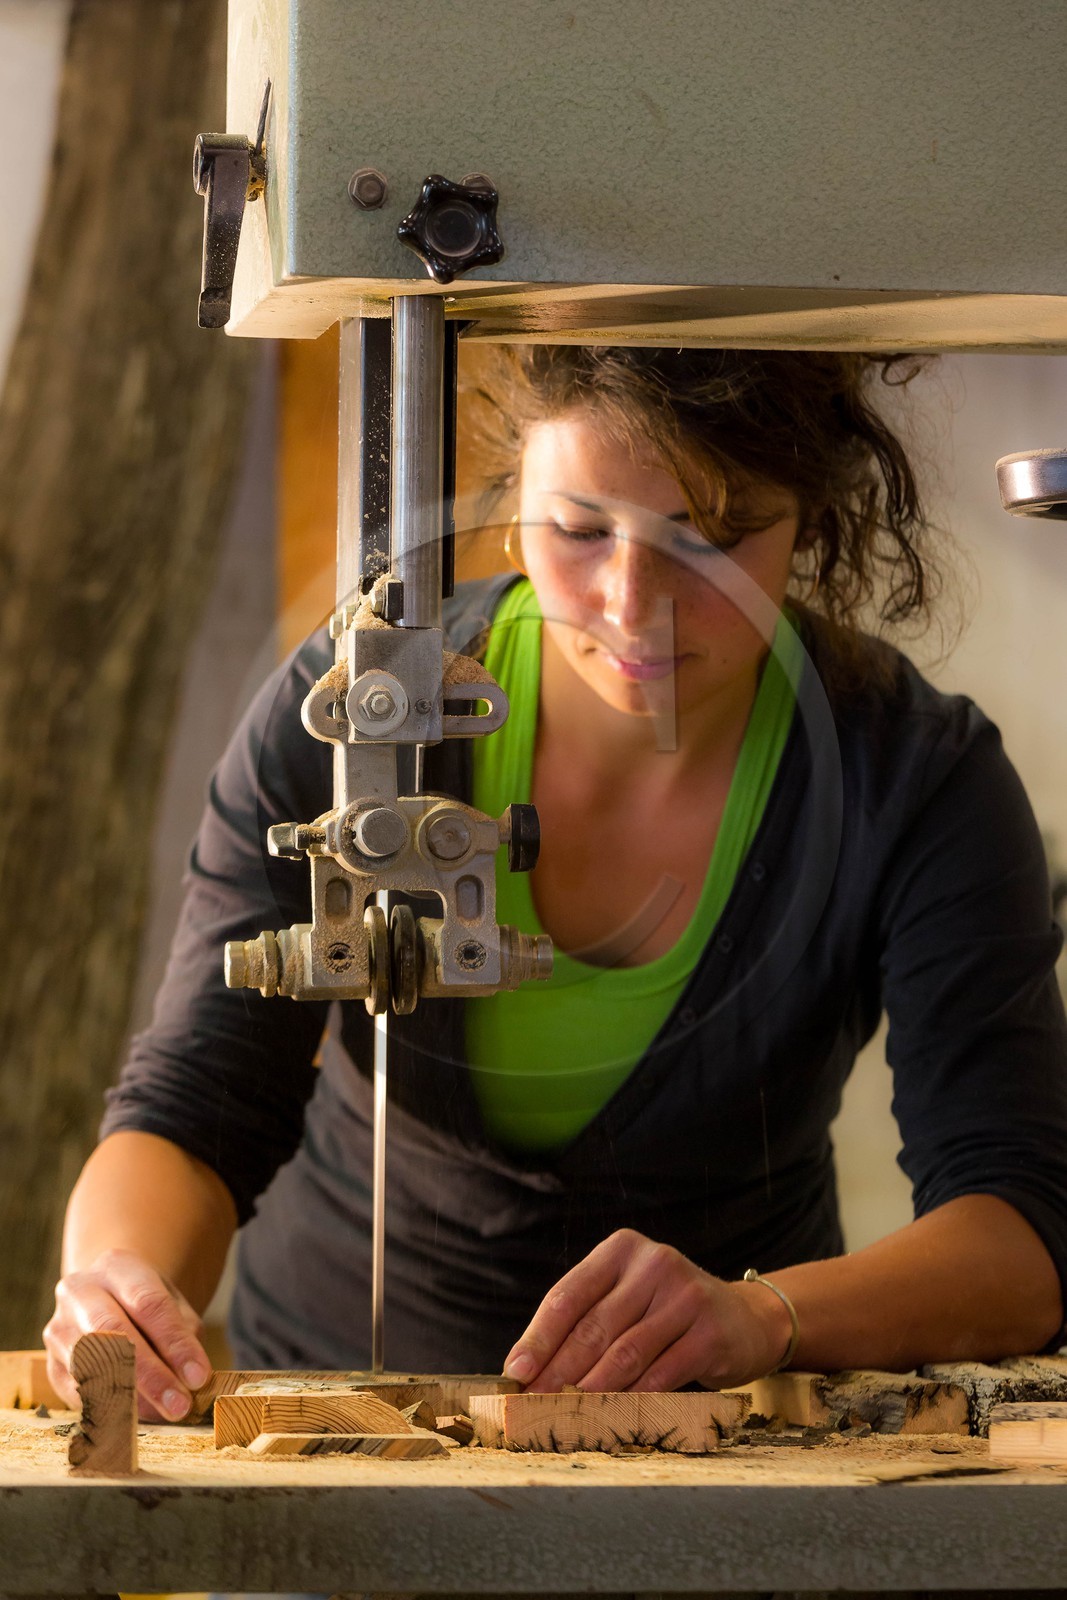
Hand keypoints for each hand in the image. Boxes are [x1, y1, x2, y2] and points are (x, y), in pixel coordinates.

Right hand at [43, 1248, 210, 1420]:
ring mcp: (59, 1327)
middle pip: (113, 1333)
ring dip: (129, 1396)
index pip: (148, 1304)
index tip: (199, 1376)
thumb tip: (192, 1380)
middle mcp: (80, 1292)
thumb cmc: (147, 1305)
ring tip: (162, 1414)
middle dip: (150, 1374)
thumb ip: (183, 1335)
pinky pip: (76, 1391)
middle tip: (179, 1404)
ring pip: (90, 1364)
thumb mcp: (173, 1304)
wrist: (107, 1299)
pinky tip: (134, 1420)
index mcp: (117, 1267)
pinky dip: (107, 1409)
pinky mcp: (50, 1363)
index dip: (174, 1343)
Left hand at [503, 1229, 792, 1391]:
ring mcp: (686, 1296)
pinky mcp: (710, 1333)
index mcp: (622, 1249)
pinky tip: (612, 1417)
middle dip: (558, 1371)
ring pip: (625, 1353)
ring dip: (590, 1391)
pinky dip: (633, 1400)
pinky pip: (661, 1374)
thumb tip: (529, 1369)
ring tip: (565, 1415)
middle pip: (594, 1327)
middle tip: (534, 1405)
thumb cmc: (667, 1313)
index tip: (515, 1372)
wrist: (745, 1320)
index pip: (569, 1295)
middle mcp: (655, 1264)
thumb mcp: (628, 1299)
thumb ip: (586, 1322)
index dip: (538, 1338)